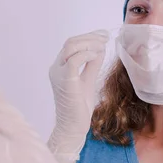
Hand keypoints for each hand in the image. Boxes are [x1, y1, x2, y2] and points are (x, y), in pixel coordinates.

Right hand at [47, 30, 108, 162]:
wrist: (73, 127)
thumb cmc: (79, 107)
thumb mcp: (88, 80)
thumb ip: (91, 65)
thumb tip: (100, 48)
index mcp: (60, 67)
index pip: (72, 44)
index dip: (88, 36)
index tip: (104, 35)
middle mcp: (56, 68)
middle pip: (70, 42)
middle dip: (90, 37)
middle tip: (106, 37)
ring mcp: (59, 74)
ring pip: (70, 47)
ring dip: (89, 43)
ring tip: (103, 45)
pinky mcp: (65, 81)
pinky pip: (74, 60)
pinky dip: (86, 54)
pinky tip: (97, 55)